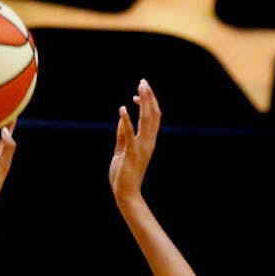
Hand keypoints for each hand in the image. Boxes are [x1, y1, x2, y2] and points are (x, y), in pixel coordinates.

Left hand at [109, 78, 159, 202]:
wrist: (125, 193)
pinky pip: (129, 134)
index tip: (139, 93)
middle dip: (148, 97)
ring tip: (139, 89)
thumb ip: (122, 135)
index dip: (148, 103)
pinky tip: (123, 109)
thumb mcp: (122, 150)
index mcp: (147, 142)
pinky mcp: (131, 153)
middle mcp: (148, 142)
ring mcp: (141, 147)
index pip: (152, 118)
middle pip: (152, 115)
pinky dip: (127, 121)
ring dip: (143, 104)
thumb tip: (122, 119)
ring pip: (146, 121)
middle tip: (144, 82)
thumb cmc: (123, 174)